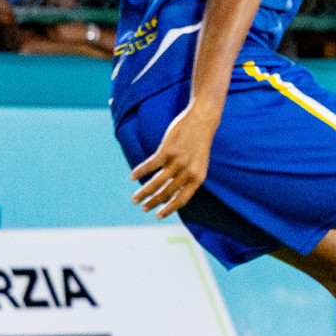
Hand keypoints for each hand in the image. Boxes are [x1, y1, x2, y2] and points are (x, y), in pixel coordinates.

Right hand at [130, 104, 218, 218]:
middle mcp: (188, 171)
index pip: (182, 199)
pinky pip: (150, 165)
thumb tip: (172, 193)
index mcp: (198, 177)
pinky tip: (132, 177)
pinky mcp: (168, 150)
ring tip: (135, 199)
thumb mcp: (199, 163)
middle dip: (153, 202)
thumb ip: (188, 177)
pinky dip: (140, 172)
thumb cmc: (199, 143)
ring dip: (144, 192)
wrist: (203, 120)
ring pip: (157, 182)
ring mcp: (178, 161)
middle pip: (167, 192)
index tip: (158, 216)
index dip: (169, 209)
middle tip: (143, 208)